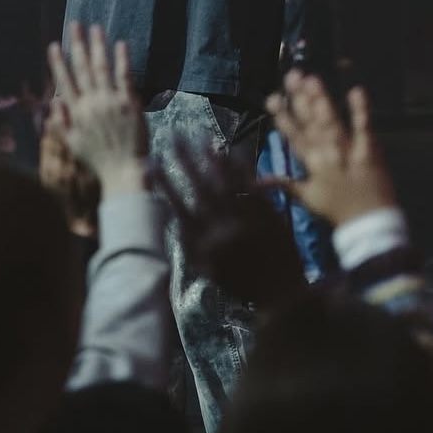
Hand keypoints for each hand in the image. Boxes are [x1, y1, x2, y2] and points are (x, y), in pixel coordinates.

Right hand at [46, 22, 147, 197]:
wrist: (124, 172)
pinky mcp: (130, 103)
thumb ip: (60, 122)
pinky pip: (125, 76)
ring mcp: (111, 101)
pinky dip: (122, 59)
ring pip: (102, 67)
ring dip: (98, 46)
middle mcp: (91, 103)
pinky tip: (120, 44)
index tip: (54, 45)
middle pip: (82, 68)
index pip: (65, 81)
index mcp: (76, 113)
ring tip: (95, 27)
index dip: (59, 62)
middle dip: (77, 45)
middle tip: (74, 24)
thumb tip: (53, 101)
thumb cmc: (98, 160)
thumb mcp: (72, 145)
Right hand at [153, 139, 304, 310]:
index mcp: (203, 244)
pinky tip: (232, 150)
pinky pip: (250, 184)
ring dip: (210, 156)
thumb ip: (189, 245)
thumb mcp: (207, 271)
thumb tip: (174, 218)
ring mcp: (245, 218)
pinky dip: (241, 166)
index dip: (164, 183)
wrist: (281, 296)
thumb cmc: (241, 284)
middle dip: (184, 159)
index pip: (177, 207)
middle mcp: (221, 228)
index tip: (152, 163)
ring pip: (224, 181)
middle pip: (198, 186)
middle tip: (174, 136)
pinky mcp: (266, 213)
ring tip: (200, 136)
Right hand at [266, 70, 397, 227]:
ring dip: (322, 101)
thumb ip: (285, 183)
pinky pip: (364, 128)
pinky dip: (361, 110)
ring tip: (313, 79)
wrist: (368, 224)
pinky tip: (356, 91)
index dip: (282, 117)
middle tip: (292, 75)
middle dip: (300, 99)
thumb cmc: (337, 210)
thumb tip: (259, 180)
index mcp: (311, 164)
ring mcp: (348, 152)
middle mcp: (326, 155)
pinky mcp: (370, 152)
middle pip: (311, 123)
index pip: (294, 136)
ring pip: (331, 123)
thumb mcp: (308, 198)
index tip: (271, 97)